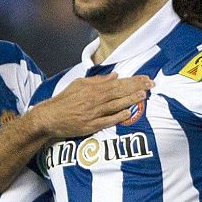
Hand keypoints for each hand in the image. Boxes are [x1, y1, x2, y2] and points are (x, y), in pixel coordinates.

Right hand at [32, 75, 152, 140]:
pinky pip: (107, 120)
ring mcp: (93, 113)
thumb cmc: (65, 100)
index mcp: (93, 89)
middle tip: (151, 84)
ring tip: (144, 95)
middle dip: (136, 88)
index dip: (133, 81)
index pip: (117, 83)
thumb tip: (115, 75)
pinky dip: (118, 117)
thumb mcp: (79, 84)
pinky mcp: (91, 125)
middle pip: (119, 92)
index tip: (146, 78)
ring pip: (115, 105)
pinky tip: (129, 113)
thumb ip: (98, 80)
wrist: (50, 117)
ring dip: (130, 100)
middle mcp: (95, 99)